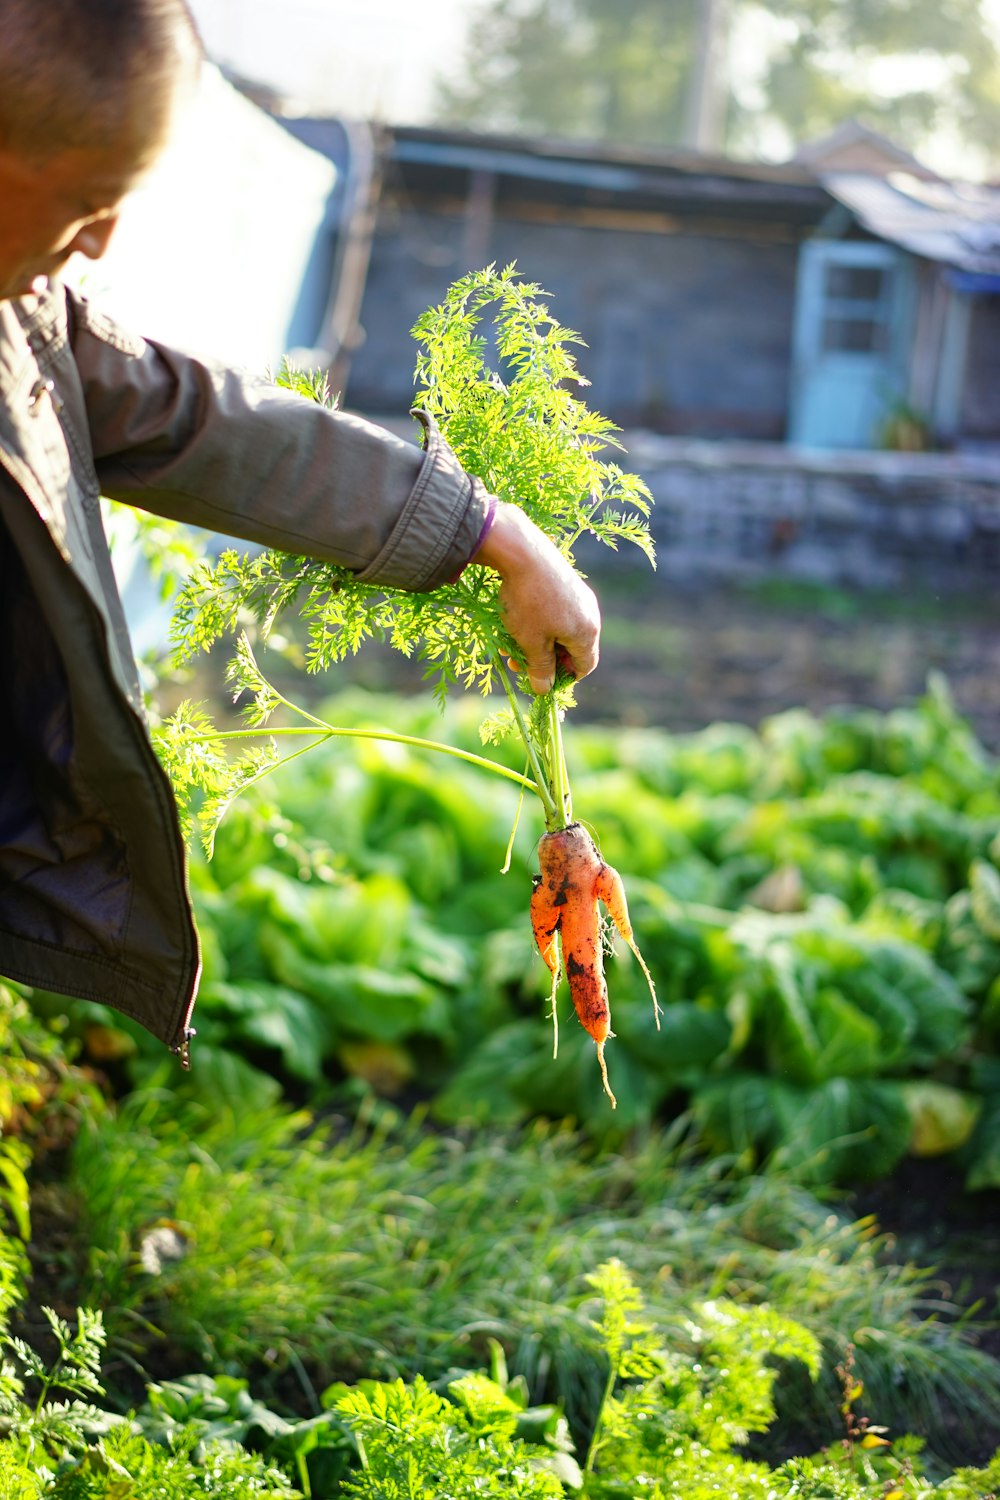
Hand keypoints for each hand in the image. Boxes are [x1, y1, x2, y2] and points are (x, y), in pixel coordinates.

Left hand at [471, 502, 600, 693]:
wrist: (522, 551)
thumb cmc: (529, 603)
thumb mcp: (531, 643)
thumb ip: (540, 669)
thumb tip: (544, 689)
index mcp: (587, 633)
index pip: (584, 666)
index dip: (563, 678)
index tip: (540, 679)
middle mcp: (589, 613)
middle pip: (570, 648)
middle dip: (543, 659)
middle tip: (516, 662)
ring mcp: (577, 595)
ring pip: (558, 629)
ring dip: (535, 641)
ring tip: (508, 644)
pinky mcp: (564, 581)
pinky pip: (554, 611)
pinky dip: (536, 622)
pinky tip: (513, 620)